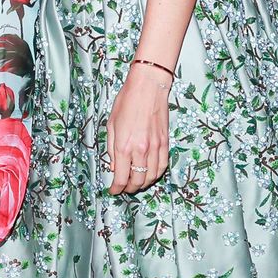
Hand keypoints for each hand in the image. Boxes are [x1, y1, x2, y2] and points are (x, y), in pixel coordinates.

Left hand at [105, 65, 170, 194]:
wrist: (148, 87)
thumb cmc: (127, 102)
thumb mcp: (111, 125)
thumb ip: (112, 149)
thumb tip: (114, 167)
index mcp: (124, 146)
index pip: (121, 177)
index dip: (116, 189)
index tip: (113, 190)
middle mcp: (141, 150)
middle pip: (137, 181)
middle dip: (129, 188)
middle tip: (124, 187)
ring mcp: (155, 147)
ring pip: (152, 176)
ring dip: (143, 183)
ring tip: (136, 182)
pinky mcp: (165, 143)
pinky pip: (162, 166)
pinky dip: (156, 174)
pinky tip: (150, 173)